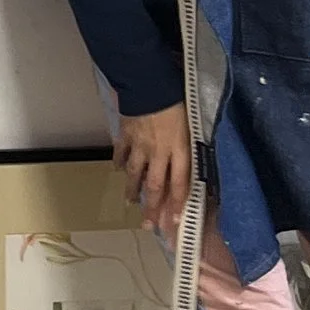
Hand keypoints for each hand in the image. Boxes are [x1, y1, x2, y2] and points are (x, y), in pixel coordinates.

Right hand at [115, 102, 193, 240]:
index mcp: (179, 150)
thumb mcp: (191, 125)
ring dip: (132, 190)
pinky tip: (118, 169)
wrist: (149, 84)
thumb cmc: (177, 101)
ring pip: (135, 174)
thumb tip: (188, 165)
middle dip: (151, 208)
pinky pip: (121, 153)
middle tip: (148, 225)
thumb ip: (187, 147)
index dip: (176, 205)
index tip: (173, 223)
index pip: (179, 184)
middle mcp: (159, 152)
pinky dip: (119, 163)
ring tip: (130, 201)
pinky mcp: (125, 135)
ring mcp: (140, 145)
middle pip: (155, 185)